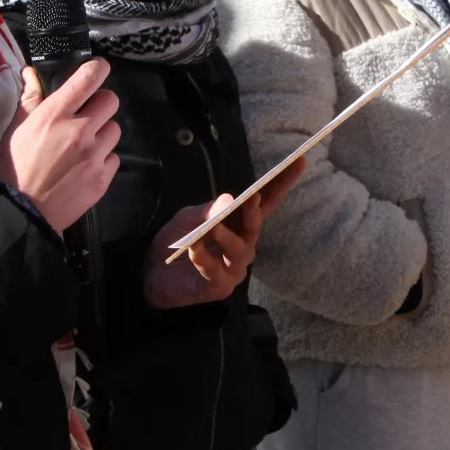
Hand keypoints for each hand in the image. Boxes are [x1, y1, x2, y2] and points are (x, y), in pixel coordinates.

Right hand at [0, 62, 121, 229]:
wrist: (20, 213)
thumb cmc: (12, 168)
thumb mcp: (15, 129)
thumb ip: (30, 98)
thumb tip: (32, 73)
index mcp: (55, 114)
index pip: (89, 77)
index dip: (97, 69)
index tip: (96, 70)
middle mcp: (80, 131)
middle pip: (111, 100)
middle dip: (100, 103)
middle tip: (86, 114)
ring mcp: (94, 156)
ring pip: (115, 129)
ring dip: (102, 133)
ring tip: (83, 145)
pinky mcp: (103, 178)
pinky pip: (114, 158)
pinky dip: (103, 159)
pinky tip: (84, 167)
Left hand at [143, 159, 305, 309]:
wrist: (151, 272)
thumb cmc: (176, 241)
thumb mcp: (188, 217)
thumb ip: (208, 210)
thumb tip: (229, 199)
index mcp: (239, 225)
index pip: (265, 203)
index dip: (282, 184)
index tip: (298, 161)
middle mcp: (242, 246)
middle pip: (256, 226)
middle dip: (254, 212)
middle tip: (250, 198)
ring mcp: (233, 269)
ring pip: (238, 250)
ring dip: (224, 237)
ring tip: (212, 227)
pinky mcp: (218, 288)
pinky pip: (215, 272)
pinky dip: (204, 258)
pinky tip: (193, 248)